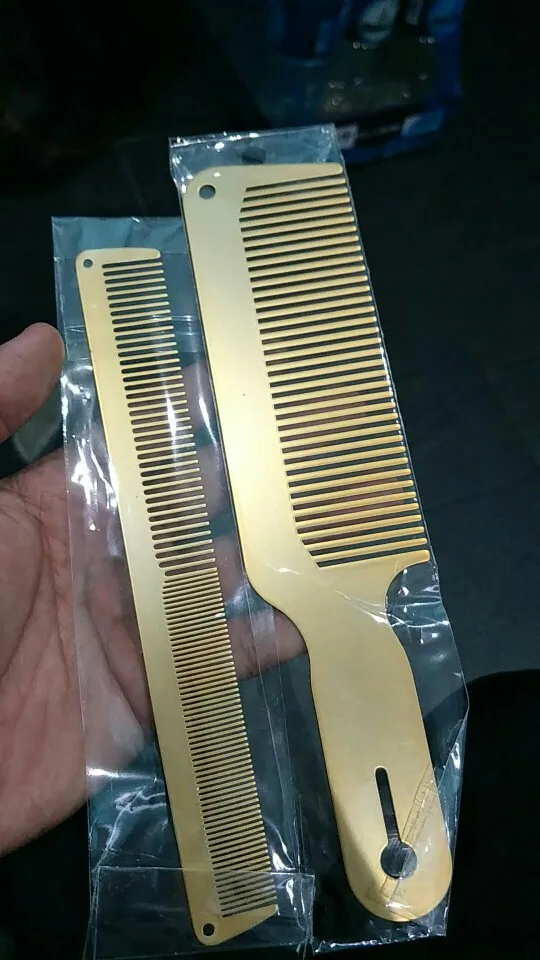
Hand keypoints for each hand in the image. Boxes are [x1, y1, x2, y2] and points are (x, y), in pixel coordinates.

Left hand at [0, 325, 304, 852]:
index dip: (190, 411)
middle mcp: (107, 561)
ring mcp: (131, 627)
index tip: (250, 375)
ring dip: (270, 557)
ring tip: (334, 526)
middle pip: (196, 512)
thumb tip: (42, 337)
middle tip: (321, 446)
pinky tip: (304, 619)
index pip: (141, 449)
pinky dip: (259, 644)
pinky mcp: (146, 693)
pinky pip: (214, 662)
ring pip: (217, 582)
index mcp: (62, 508)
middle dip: (252, 479)